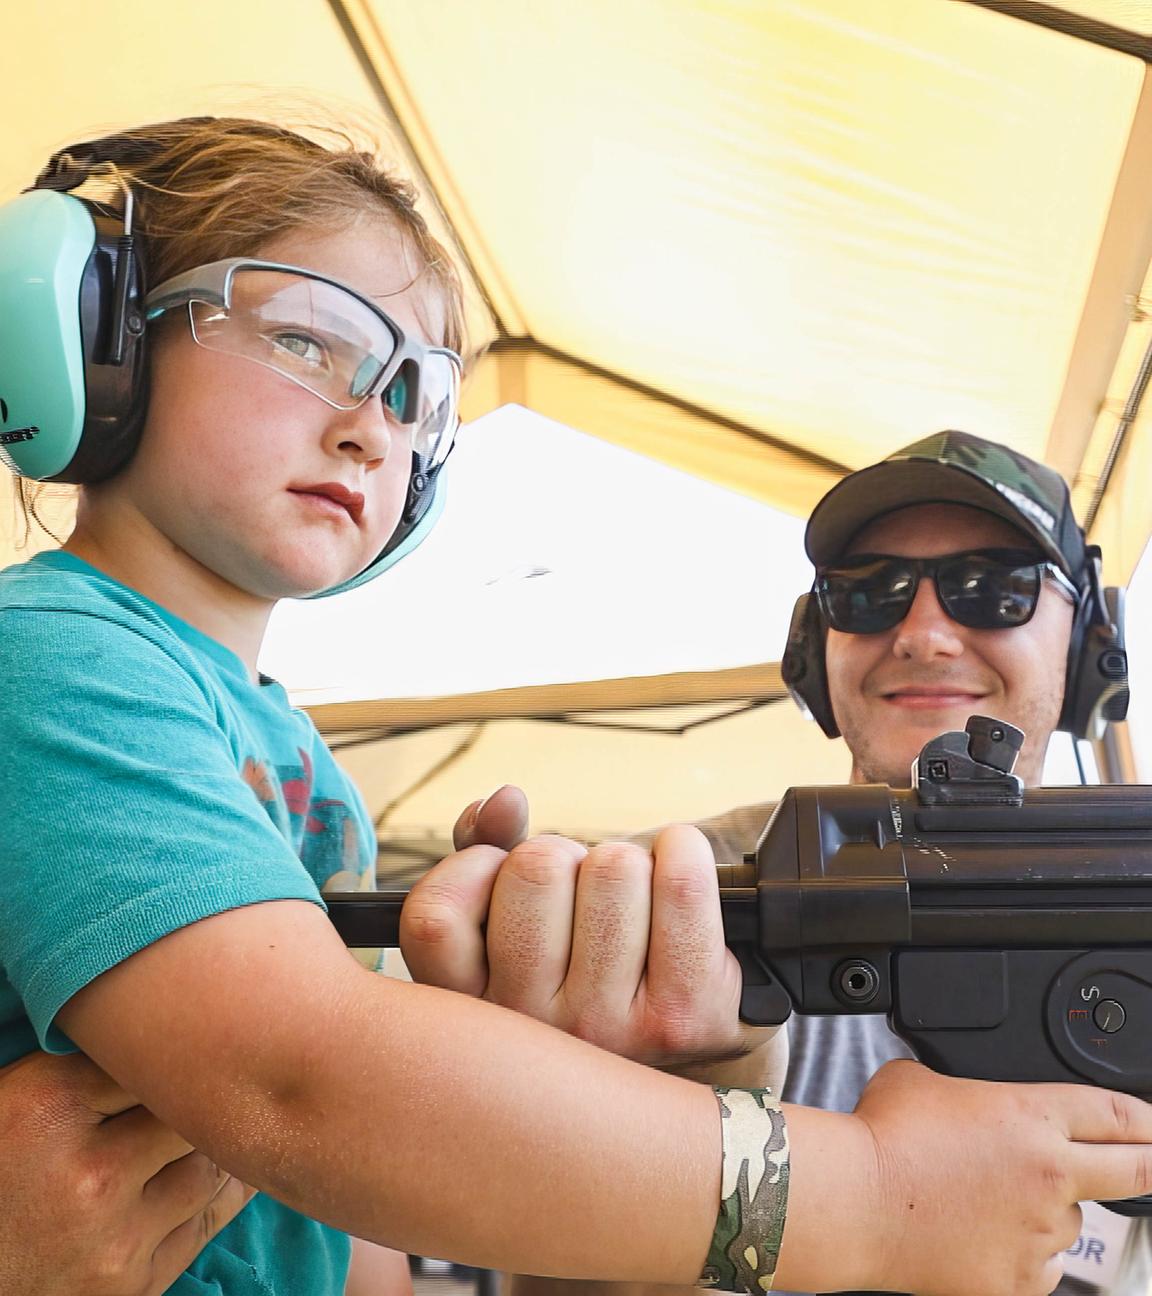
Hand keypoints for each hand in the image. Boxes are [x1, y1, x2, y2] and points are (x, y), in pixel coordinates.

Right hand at [0, 1050, 253, 1295]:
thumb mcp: (24, 1095)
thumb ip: (91, 1063)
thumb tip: (175, 1029)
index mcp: (53, 1107)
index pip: (156, 1057)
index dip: (179, 1052)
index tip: (197, 1044)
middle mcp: (91, 1172)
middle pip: (192, 1110)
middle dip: (204, 1097)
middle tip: (227, 1080)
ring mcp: (117, 1234)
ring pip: (211, 1166)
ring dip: (214, 1145)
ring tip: (213, 1128)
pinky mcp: (135, 1282)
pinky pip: (208, 1220)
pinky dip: (223, 1190)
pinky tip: (229, 1167)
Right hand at [401, 790, 779, 1078]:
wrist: (677, 1036)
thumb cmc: (577, 957)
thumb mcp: (509, 911)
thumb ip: (486, 848)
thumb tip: (503, 802)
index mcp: (471, 1011)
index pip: (435, 915)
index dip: (474, 868)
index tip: (502, 878)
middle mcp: (530, 1033)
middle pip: (538, 868)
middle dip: (566, 857)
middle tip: (580, 895)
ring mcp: (607, 1032)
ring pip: (614, 867)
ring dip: (629, 863)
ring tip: (630, 906)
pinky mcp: (683, 1017)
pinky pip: (681, 883)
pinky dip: (683, 854)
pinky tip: (677, 876)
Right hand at [781, 1060, 1151, 1295]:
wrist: (858, 1201)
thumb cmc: (883, 1136)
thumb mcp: (922, 1079)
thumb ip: (963, 1087)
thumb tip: (962, 1098)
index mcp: (1030, 1116)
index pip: (1118, 1114)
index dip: (1147, 1119)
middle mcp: (1050, 1174)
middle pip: (1136, 1171)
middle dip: (1150, 1164)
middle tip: (1149, 1165)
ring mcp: (1039, 1231)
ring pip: (1072, 1222)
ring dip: (1050, 1211)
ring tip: (990, 1200)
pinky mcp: (1019, 1278)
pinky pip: (1042, 1265)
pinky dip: (1024, 1251)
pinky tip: (983, 1234)